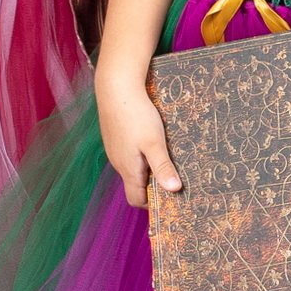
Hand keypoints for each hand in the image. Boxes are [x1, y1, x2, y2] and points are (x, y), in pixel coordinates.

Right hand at [95, 74, 180, 208]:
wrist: (116, 87)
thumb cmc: (136, 115)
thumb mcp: (154, 142)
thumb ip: (162, 167)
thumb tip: (174, 190)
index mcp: (128, 169)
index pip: (136, 199)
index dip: (152, 203)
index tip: (171, 196)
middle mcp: (119, 162)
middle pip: (136, 184)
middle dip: (154, 184)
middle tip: (174, 176)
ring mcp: (116, 149)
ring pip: (134, 167)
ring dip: (149, 167)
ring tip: (168, 157)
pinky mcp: (116, 136)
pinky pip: (130, 153)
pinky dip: (142, 153)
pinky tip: (153, 139)